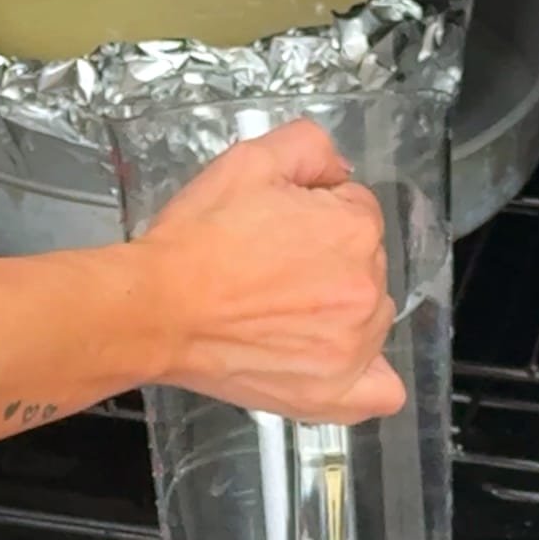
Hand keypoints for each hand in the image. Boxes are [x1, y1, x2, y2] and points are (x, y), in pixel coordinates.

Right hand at [139, 120, 404, 423]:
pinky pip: (382, 392)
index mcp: (354, 230)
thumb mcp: (250, 160)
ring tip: (280, 308)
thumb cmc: (197, 240)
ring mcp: (352, 347)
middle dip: (327, 255)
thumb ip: (310, 146)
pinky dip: (369, 375)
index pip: (355, 208)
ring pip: (370, 316)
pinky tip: (335, 357)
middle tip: (269, 264)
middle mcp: (365, 289)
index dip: (314, 209)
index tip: (276, 223)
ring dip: (340, 307)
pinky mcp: (332, 393)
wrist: (156, 307)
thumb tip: (337, 170)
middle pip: (366, 261)